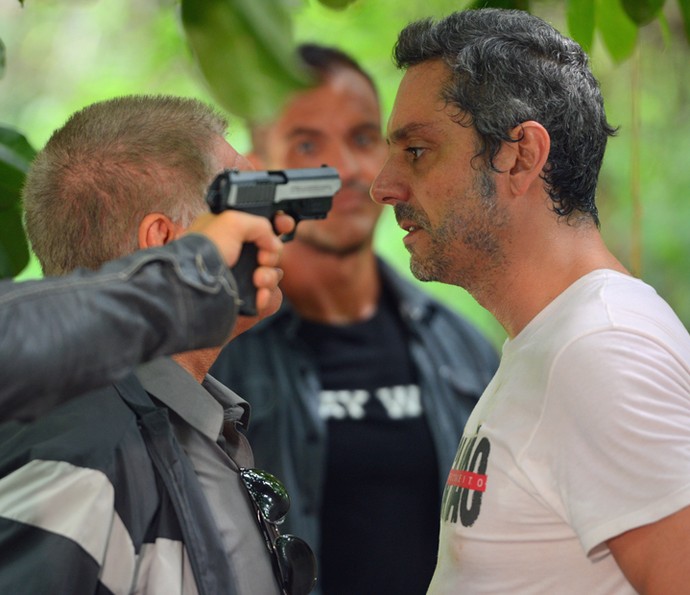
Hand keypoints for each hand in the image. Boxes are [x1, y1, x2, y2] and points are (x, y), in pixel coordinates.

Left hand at [185, 211, 295, 336]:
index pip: (260, 225)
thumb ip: (259, 224)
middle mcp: (236, 255)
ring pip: (274, 274)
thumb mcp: (231, 221)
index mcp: (229, 233)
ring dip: (270, 276)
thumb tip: (274, 243)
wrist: (193, 294)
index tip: (285, 226)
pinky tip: (258, 297)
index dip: (277, 224)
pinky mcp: (247, 302)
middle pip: (272, 250)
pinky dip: (267, 297)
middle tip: (262, 258)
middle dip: (273, 254)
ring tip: (257, 280)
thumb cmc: (202, 254)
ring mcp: (242, 279)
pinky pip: (271, 297)